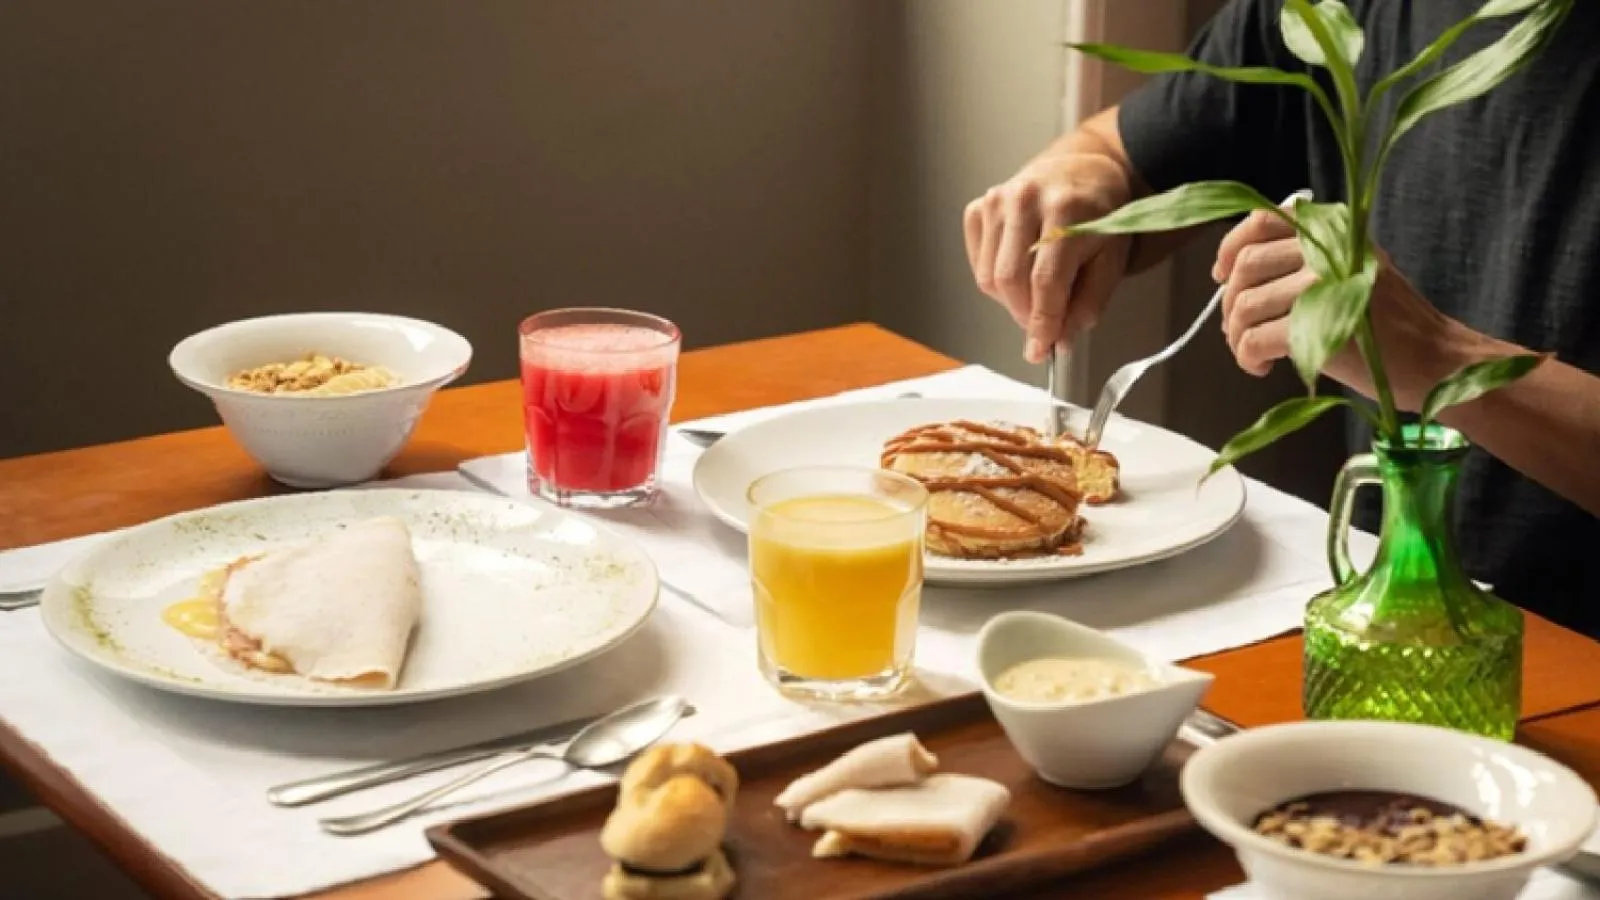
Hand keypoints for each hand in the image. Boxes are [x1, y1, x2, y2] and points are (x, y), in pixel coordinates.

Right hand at [963, 151, 1132, 362]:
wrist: (1083, 170)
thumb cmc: (1100, 213)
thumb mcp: (1112, 257)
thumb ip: (1088, 301)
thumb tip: (1061, 337)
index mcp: (1066, 210)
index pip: (1045, 281)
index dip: (1041, 322)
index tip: (1040, 349)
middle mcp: (1027, 200)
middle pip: (1011, 280)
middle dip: (1025, 315)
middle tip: (1042, 328)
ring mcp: (998, 200)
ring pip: (989, 276)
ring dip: (1010, 300)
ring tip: (1036, 295)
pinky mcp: (981, 207)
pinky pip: (978, 261)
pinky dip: (995, 279)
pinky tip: (1018, 272)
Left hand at [1213, 209, 1473, 409]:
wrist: (1436, 360)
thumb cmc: (1388, 325)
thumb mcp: (1351, 270)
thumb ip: (1303, 262)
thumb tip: (1234, 278)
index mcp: (1335, 229)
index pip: (1262, 221)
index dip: (1230, 248)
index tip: (1220, 276)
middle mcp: (1330, 248)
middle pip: (1246, 267)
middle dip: (1231, 304)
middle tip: (1238, 331)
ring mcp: (1326, 284)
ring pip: (1245, 306)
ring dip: (1237, 336)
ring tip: (1252, 354)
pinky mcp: (1320, 325)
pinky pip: (1255, 339)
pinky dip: (1247, 358)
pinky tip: (1262, 368)